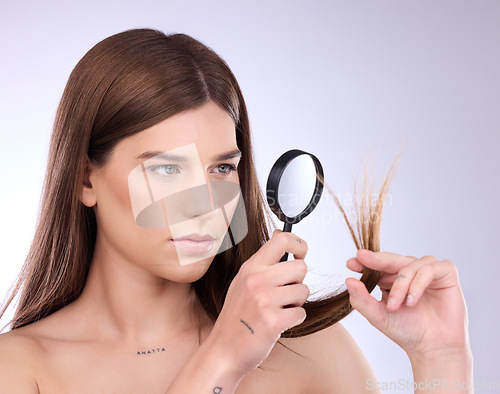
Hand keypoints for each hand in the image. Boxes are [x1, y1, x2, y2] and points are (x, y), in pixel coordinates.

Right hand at [207, 229, 309, 375]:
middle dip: (298, 281)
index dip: (298, 244)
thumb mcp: (243, 281)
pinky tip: (277, 323)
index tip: (301, 253)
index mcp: (250, 268)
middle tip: (283, 294)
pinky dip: (294, 319)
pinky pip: (301, 313)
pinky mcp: (274, 321)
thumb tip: (281, 234)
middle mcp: (257, 280)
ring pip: (303, 290)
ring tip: (277, 310)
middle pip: (300, 267)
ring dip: (296, 303)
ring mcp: (264, 300)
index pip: (282, 240)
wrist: (224, 350)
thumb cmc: (237, 316)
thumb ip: (263, 261)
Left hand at [345, 250, 469, 358]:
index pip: (376, 264)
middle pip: (391, 259)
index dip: (364, 261)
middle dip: (377, 261)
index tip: (350, 263)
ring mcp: (427, 271)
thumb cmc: (406, 331)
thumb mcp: (378, 316)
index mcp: (390, 278)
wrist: (432, 348)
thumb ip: (362, 299)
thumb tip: (348, 280)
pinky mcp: (446, 273)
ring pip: (409, 265)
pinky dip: (418, 283)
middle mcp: (409, 271)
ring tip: (396, 305)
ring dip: (400, 285)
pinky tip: (412, 301)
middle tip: (363, 259)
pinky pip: (429, 269)